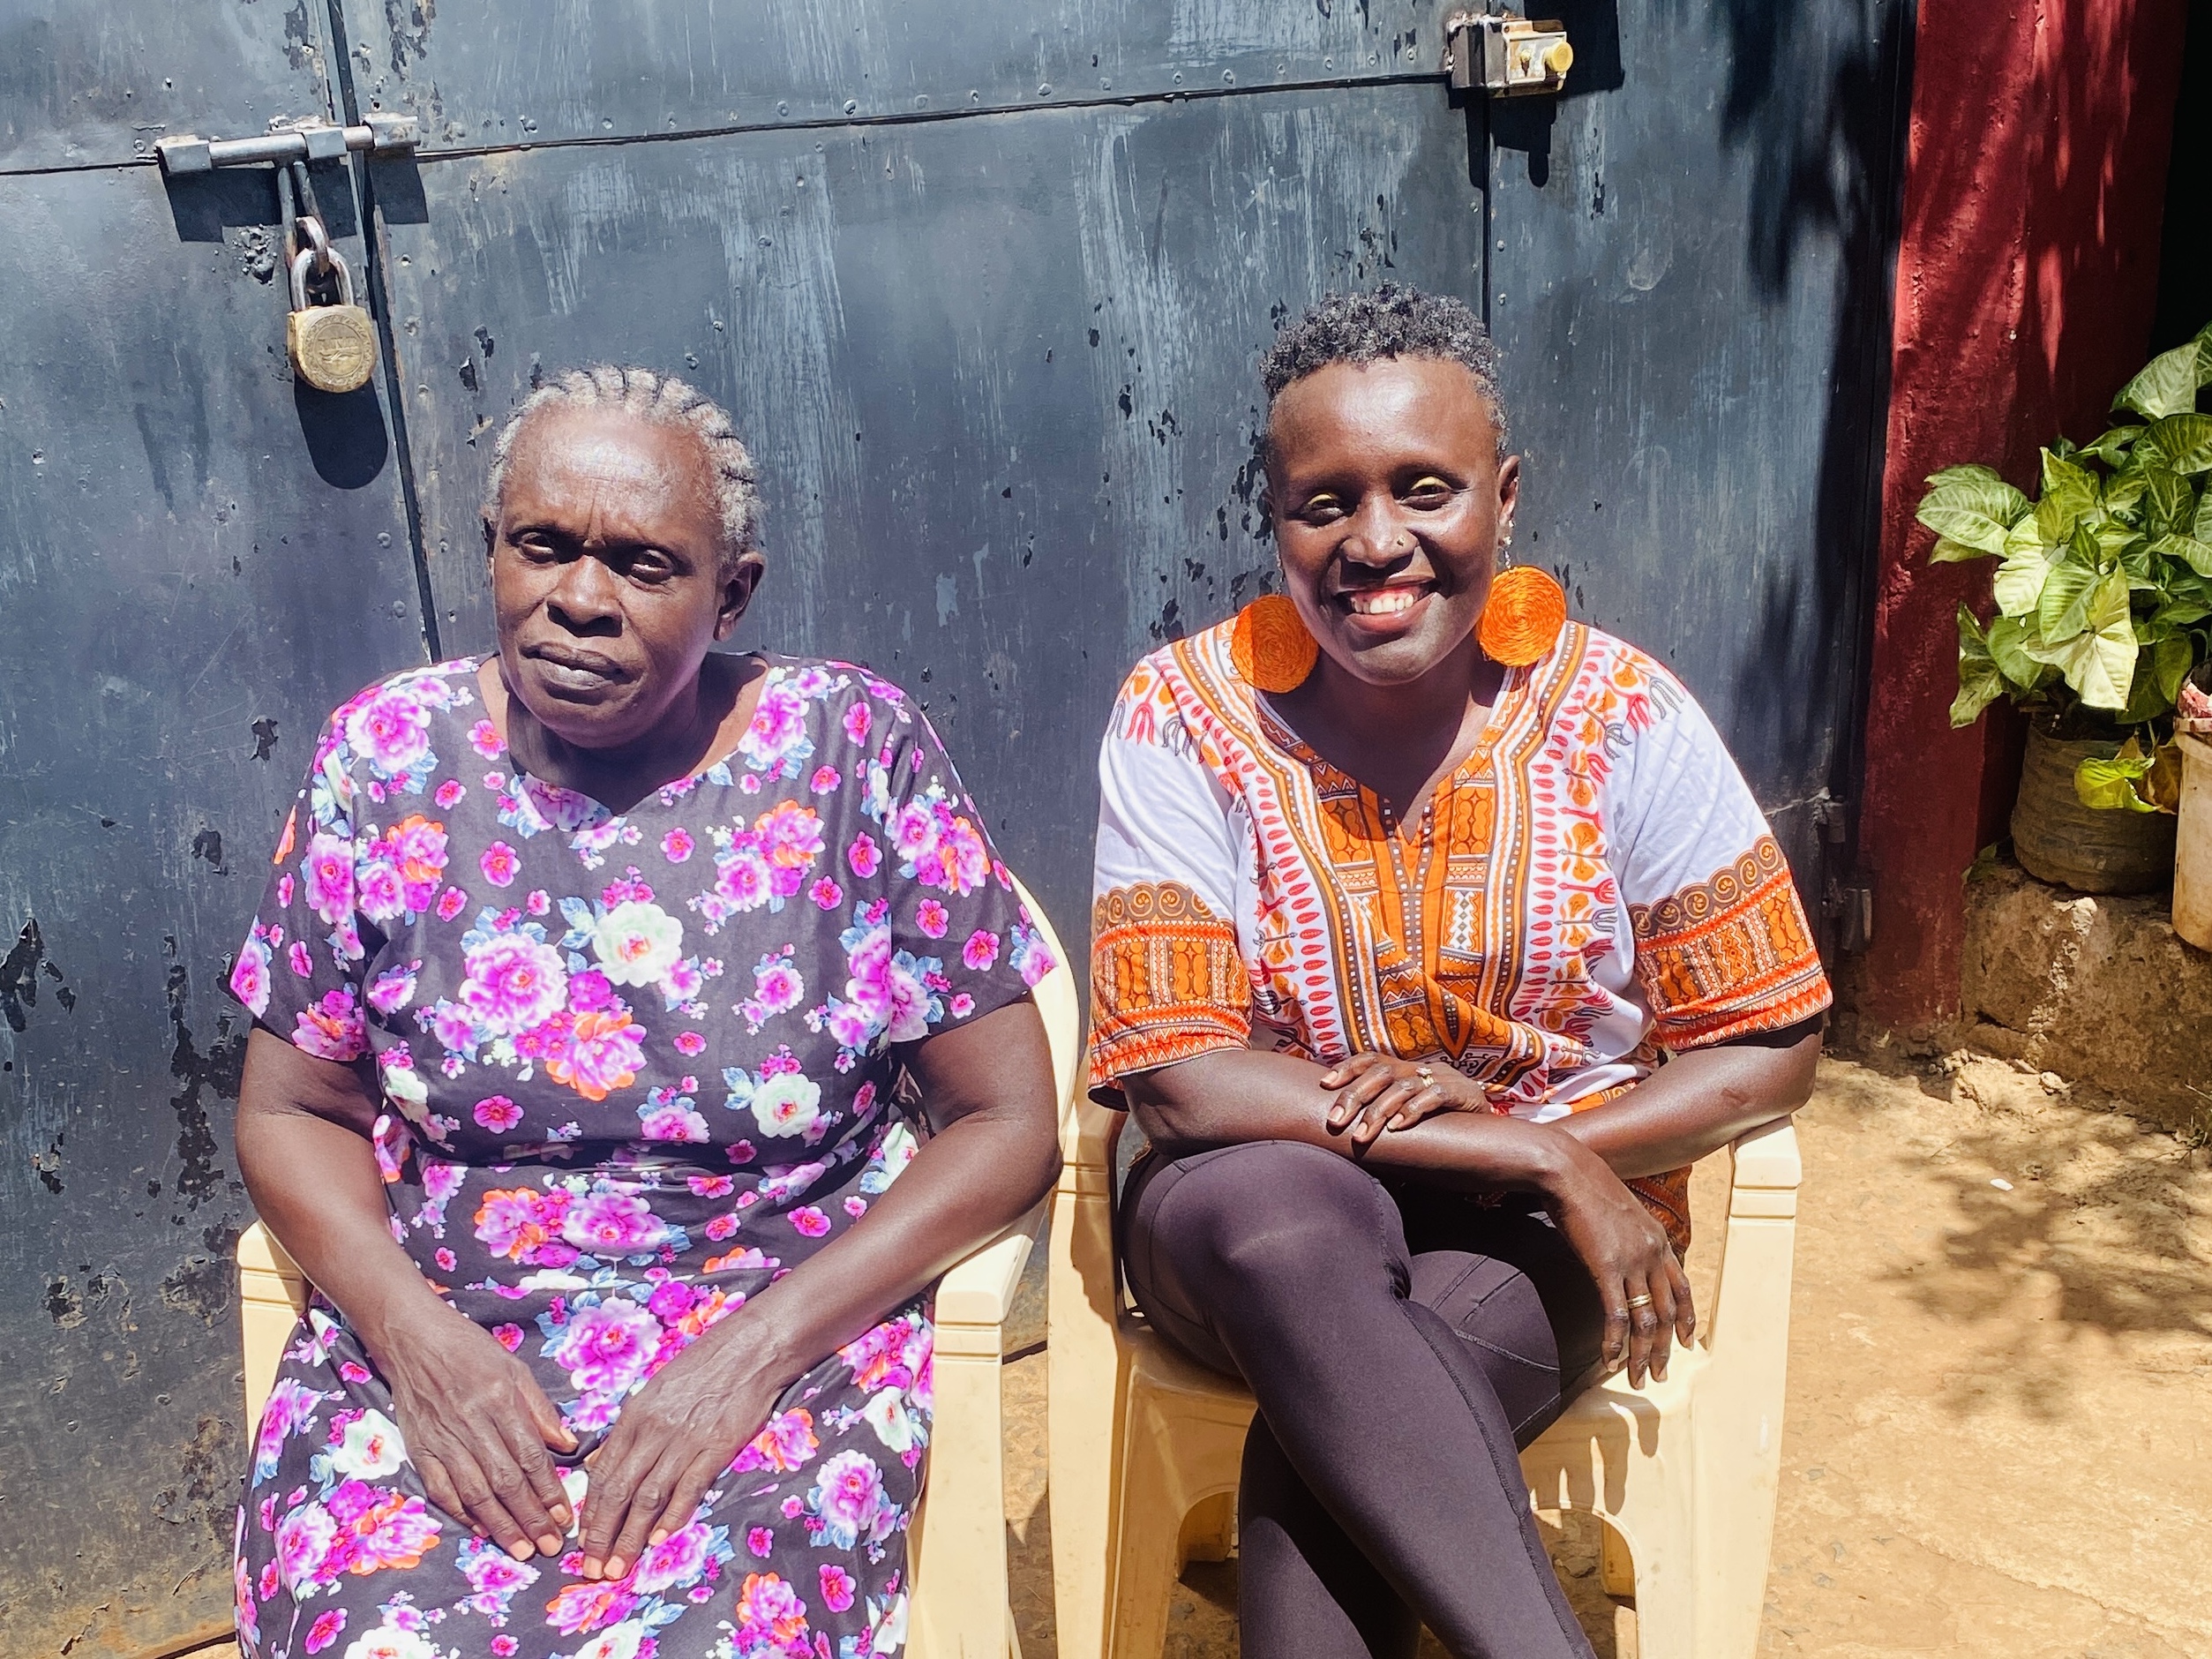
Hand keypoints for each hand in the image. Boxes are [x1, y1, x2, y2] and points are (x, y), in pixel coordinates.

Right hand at [377, 1304, 578, 1559]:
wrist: (413, 1340)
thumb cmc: (470, 1350)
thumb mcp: (515, 1368)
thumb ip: (540, 1409)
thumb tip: (567, 1445)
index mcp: (501, 1400)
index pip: (530, 1455)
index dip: (549, 1491)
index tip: (565, 1517)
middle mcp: (472, 1423)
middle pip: (506, 1481)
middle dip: (530, 1518)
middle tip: (549, 1546)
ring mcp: (443, 1439)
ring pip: (475, 1492)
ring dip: (500, 1525)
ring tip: (521, 1549)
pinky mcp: (420, 1450)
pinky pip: (442, 1489)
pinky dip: (462, 1513)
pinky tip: (481, 1529)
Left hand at [575, 1328, 785, 1580]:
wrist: (752, 1348)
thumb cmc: (704, 1365)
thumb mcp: (656, 1389)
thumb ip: (629, 1428)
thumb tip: (600, 1461)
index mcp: (635, 1414)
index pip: (603, 1473)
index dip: (591, 1513)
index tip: (583, 1542)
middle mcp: (654, 1430)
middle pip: (618, 1491)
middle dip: (602, 1535)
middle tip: (594, 1568)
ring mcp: (685, 1440)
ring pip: (648, 1497)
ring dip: (630, 1537)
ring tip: (619, 1568)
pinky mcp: (716, 1447)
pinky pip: (688, 1488)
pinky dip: (672, 1516)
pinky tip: (659, 1539)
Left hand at [1321, 1052, 1494, 1146]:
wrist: (1492, 1131)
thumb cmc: (1441, 1125)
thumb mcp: (1408, 1113)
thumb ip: (1384, 1113)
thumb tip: (1346, 1126)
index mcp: (1406, 1069)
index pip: (1371, 1059)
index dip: (1347, 1068)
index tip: (1324, 1085)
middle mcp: (1421, 1069)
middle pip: (1381, 1073)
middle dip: (1354, 1097)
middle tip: (1335, 1122)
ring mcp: (1444, 1078)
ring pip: (1403, 1086)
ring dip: (1378, 1112)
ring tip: (1362, 1135)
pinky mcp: (1464, 1093)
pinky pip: (1434, 1097)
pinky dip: (1413, 1111)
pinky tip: (1398, 1128)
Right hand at [1541, 1145, 1695, 1387]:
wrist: (1569, 1172)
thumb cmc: (1587, 1186)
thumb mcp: (1621, 1210)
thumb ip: (1630, 1236)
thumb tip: (1623, 1252)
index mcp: (1659, 1240)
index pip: (1683, 1288)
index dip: (1686, 1319)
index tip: (1684, 1343)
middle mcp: (1653, 1253)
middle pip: (1666, 1312)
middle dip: (1663, 1349)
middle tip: (1657, 1375)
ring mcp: (1633, 1262)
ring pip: (1646, 1321)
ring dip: (1641, 1354)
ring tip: (1636, 1377)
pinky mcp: (1607, 1268)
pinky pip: (1617, 1315)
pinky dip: (1615, 1342)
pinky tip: (1610, 1358)